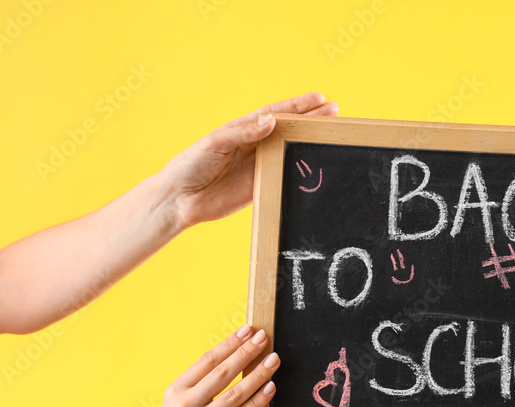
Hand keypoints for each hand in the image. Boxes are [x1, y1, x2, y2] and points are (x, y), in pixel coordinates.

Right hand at [135, 325, 278, 406]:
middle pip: (223, 372)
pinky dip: (257, 402)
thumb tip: (231, 363)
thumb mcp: (176, 405)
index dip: (230, 343)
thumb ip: (199, 388)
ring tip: (274, 360)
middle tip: (266, 337)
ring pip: (235, 394)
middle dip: (246, 352)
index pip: (207, 360)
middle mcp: (186, 404)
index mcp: (177, 390)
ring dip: (258, 374)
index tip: (248, 329)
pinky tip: (270, 389)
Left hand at [158, 92, 338, 228]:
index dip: (298, 106)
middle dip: (312, 121)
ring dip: (310, 145)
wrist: (180, 199)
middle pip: (289, 130)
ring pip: (290, 152)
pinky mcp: (260, 188)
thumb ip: (244, 132)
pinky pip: (284, 177)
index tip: (319, 99)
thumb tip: (271, 121)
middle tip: (335, 113)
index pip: (275, 114)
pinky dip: (300, 172)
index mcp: (243, 130)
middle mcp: (255, 146)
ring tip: (330, 135)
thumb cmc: (190, 165)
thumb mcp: (215, 142)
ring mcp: (259, 167)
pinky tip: (316, 166)